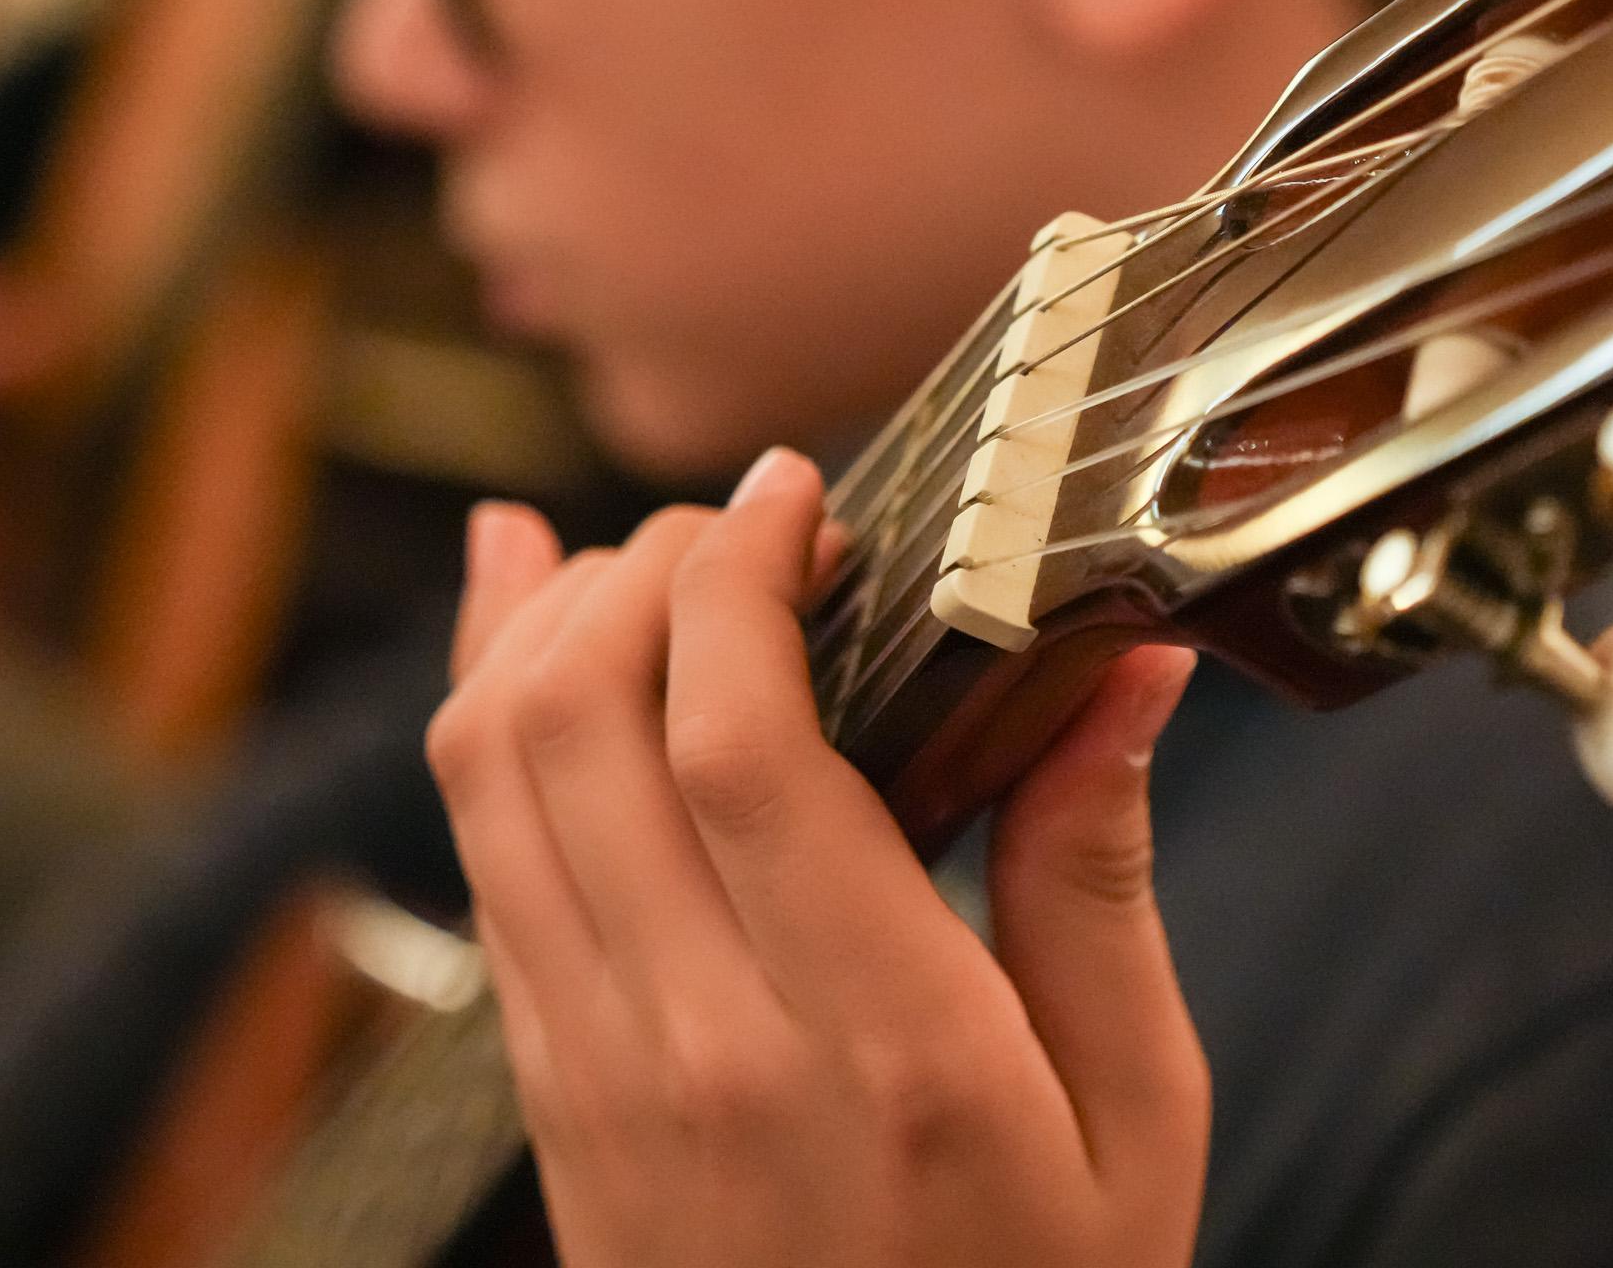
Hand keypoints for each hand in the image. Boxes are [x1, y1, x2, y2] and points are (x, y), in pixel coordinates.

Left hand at [431, 451, 1208, 1267]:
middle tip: (752, 524)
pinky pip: (477, 852)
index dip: (745, 572)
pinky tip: (535, 624)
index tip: (802, 492)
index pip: (741, 744)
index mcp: (879, 1046)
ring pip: (491, 769)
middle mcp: (700, 1047)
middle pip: (580, 718)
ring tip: (658, 555)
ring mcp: (593, 1074)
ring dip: (551, 619)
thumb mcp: (1135, 1121)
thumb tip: (1123, 671)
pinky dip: (490, 711)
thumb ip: (1101, 881)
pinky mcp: (546, 1092)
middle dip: (647, 563)